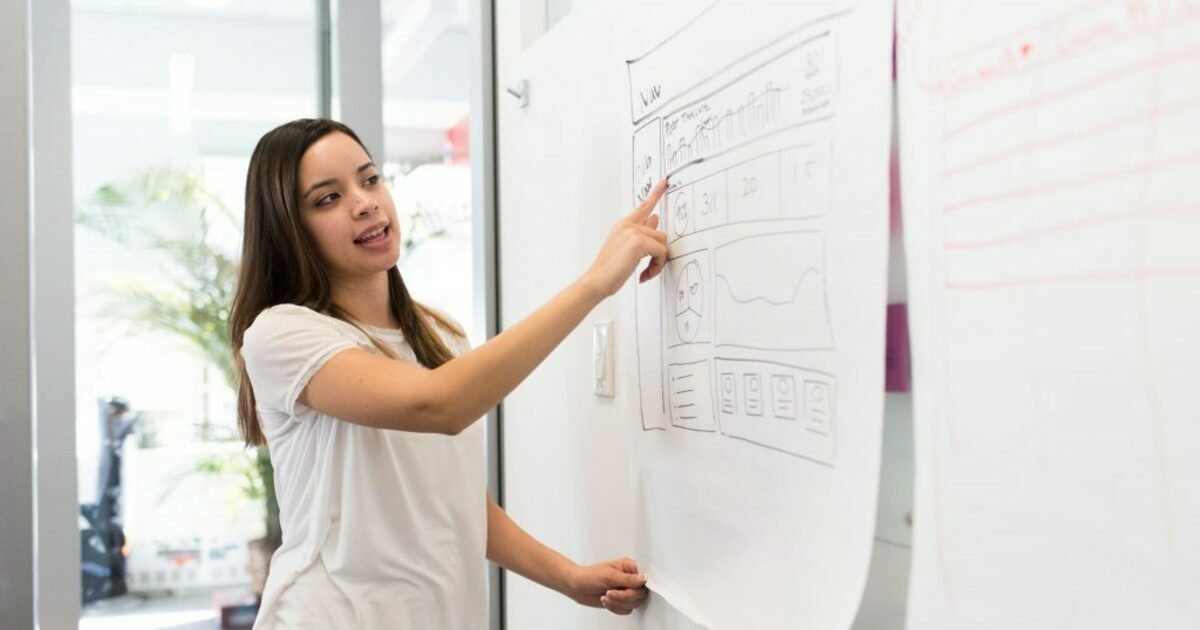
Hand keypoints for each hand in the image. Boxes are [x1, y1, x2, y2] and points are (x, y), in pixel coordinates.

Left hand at [563, 557, 648, 614]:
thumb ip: (628, 579)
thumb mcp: (609, 575)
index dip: (640, 585)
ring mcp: (626, 591)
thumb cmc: (589, 576)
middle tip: (611, 592)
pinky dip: (616, 608)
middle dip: (625, 596)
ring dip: (619, 603)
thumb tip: (644, 578)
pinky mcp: (621, 601)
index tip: (631, 588)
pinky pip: (627, 610)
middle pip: (641, 593)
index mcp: (629, 567)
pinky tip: (606, 601)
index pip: (644, 577)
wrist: (577, 587)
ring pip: (635, 603)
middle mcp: (630, 579)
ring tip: (606, 596)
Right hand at [581, 179, 668, 297]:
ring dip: (658, 262)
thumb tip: (655, 219)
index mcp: (623, 225)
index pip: (643, 206)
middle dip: (659, 254)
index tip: (665, 182)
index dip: (656, 194)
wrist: (596, 281)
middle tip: (650, 269)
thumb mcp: (626, 249)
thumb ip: (642, 233)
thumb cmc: (609, 270)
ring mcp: (632, 231)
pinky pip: (661, 252)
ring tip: (646, 272)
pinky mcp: (638, 241)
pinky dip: (656, 267)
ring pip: (662, 243)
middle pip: (660, 234)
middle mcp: (627, 224)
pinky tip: (644, 275)